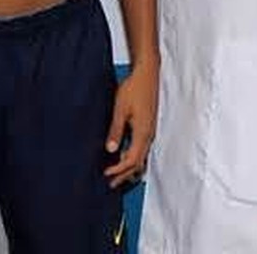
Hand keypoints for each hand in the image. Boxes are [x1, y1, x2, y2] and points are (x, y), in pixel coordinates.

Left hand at [104, 62, 158, 187]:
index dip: (119, 170)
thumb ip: (116, 129)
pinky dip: (133, 156)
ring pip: (141, 156)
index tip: (106, 174)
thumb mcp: (121, 108)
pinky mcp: (148, 125)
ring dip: (129, 166)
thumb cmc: (134, 88)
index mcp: (143, 133)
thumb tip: (111, 150)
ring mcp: (150, 130)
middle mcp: (149, 135)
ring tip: (118, 174)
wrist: (147, 74)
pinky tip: (124, 153)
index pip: (132, 160)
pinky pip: (142, 147)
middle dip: (125, 174)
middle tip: (111, 183)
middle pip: (138, 162)